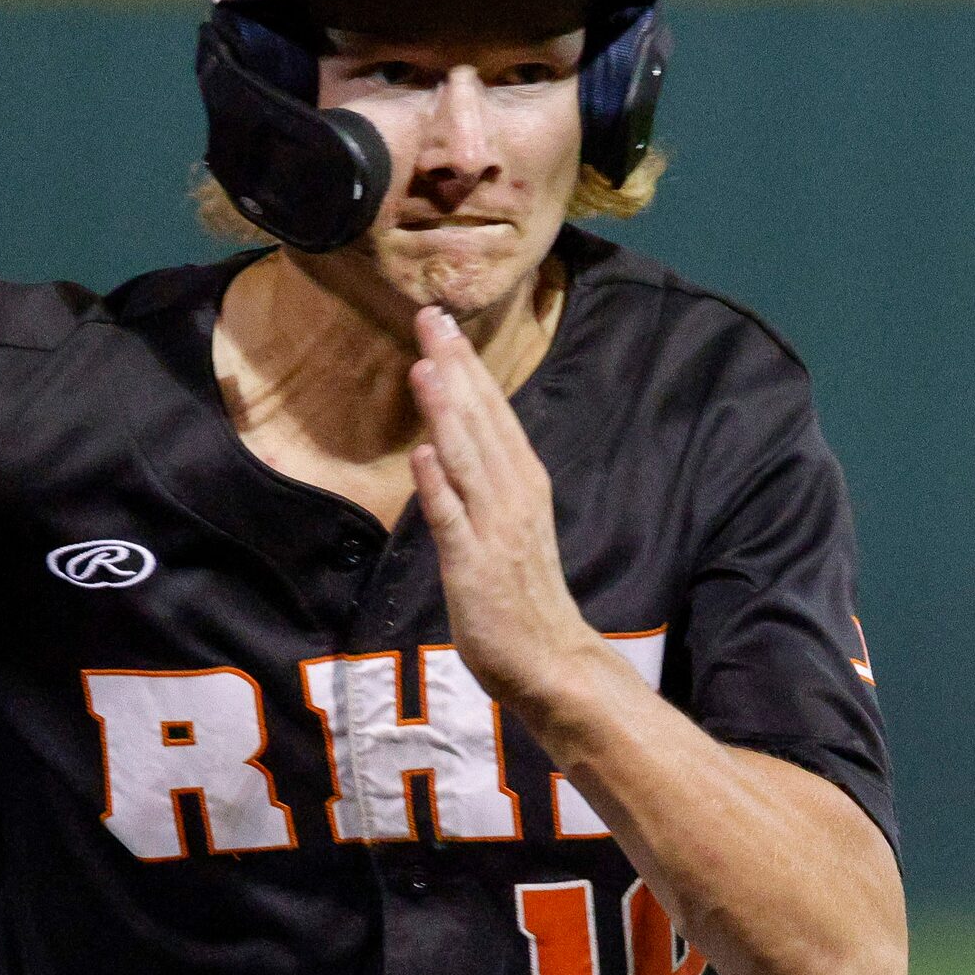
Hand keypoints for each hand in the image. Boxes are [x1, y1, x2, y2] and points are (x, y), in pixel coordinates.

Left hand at [407, 306, 614, 716]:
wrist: (551, 659)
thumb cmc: (525, 594)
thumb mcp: (510, 523)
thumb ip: (485, 482)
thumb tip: (450, 442)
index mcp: (523, 481)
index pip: (492, 411)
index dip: (467, 365)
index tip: (443, 320)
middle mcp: (513, 495)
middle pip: (480, 420)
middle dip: (454, 366)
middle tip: (430, 314)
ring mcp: (494, 529)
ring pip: (466, 458)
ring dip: (446, 411)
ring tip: (424, 364)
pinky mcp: (473, 566)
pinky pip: (452, 519)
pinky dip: (438, 485)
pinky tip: (423, 452)